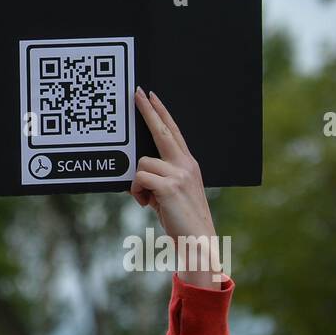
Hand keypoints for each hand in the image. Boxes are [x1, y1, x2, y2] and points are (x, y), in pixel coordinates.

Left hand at [130, 88, 225, 287]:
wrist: (198, 242)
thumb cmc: (182, 221)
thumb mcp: (171, 194)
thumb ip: (160, 178)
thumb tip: (137, 170)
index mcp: (188, 165)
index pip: (172, 132)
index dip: (161, 113)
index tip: (150, 96)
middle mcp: (186, 165)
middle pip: (162, 131)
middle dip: (148, 111)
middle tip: (137, 92)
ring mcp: (180, 174)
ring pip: (141, 164)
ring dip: (138, 185)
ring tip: (149, 201)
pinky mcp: (170, 186)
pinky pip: (139, 179)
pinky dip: (137, 193)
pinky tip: (148, 205)